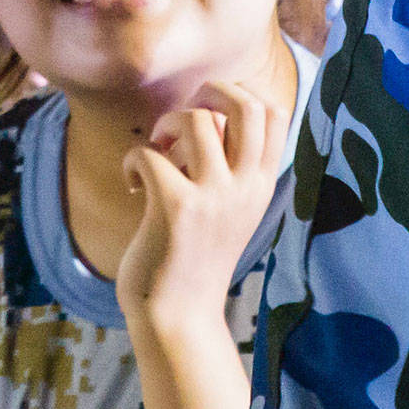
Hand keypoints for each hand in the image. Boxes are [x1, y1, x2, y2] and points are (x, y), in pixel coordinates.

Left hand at [116, 75, 287, 332]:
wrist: (178, 317)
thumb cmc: (193, 258)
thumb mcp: (229, 210)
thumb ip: (228, 167)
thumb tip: (204, 111)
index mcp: (261, 186)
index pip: (275, 114)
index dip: (240, 95)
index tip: (211, 114)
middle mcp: (245, 187)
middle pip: (245, 105)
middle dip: (210, 91)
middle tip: (183, 120)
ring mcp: (213, 197)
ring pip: (196, 119)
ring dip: (166, 125)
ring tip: (157, 154)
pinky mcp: (176, 207)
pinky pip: (149, 152)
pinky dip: (133, 161)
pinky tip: (133, 186)